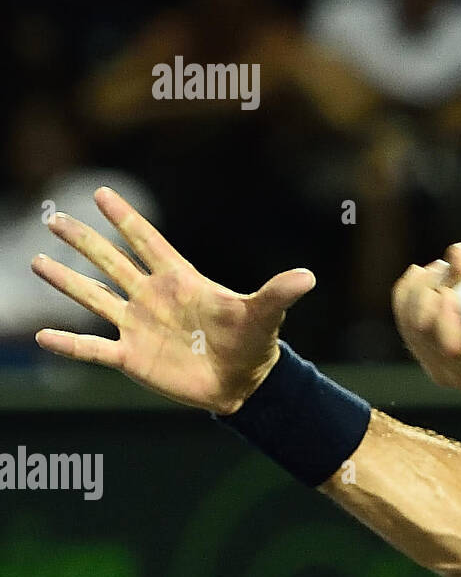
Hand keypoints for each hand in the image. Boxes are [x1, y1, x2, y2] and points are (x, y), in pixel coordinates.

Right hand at [30, 187, 315, 414]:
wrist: (243, 384)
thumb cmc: (254, 344)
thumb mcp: (266, 315)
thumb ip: (279, 294)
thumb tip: (309, 277)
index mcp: (181, 281)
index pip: (148, 242)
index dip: (126, 218)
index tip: (102, 192)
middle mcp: (153, 298)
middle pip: (111, 262)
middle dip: (84, 240)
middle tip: (53, 216)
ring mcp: (139, 326)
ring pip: (94, 297)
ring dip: (66, 281)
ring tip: (36, 259)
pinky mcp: (131, 358)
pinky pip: (93, 349)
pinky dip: (68, 343)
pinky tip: (41, 336)